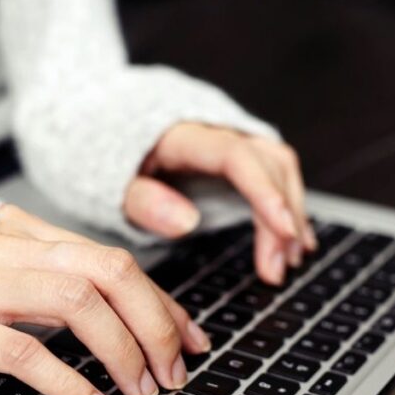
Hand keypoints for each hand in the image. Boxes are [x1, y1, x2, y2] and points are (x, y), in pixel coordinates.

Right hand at [0, 205, 211, 394]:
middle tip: (175, 370)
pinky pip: (24, 351)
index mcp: (25, 229)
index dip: (162, 303)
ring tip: (142, 390)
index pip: (114, 260)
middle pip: (108, 272)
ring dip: (123, 350)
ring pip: (76, 303)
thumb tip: (126, 313)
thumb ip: (52, 272)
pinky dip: (70, 382)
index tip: (192, 339)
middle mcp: (8, 248)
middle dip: (156, 324)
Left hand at [123, 123, 316, 284]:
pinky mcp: (238, 152)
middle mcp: (217, 128)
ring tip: (289, 261)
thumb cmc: (107, 160)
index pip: (237, 158)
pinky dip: (287, 206)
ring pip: (280, 167)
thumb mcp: (110, 186)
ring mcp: (232, 136)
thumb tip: (187, 223)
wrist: (102, 125)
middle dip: (282, 217)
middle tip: (277, 269)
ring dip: (292, 213)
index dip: (266, 193)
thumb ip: (144, 201)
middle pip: (269, 164)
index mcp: (183, 134)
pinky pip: (275, 172)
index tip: (284, 231)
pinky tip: (292, 240)